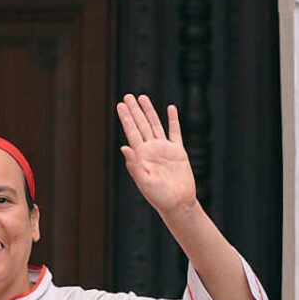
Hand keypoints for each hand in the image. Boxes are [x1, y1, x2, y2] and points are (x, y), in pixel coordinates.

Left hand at [116, 94, 197, 217]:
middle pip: (141, 125)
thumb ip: (134, 165)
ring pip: (155, 125)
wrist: (178, 203)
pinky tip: (170, 109)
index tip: (120, 105)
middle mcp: (151, 150)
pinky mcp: (178, 152)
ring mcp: (164, 149)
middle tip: (127, 96)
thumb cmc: (159, 196)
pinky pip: (175, 132)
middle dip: (134, 110)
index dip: (126, 118)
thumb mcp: (144, 182)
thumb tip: (124, 147)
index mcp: (141, 155)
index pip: (132, 132)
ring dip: (149, 111)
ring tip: (142, 97)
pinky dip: (173, 120)